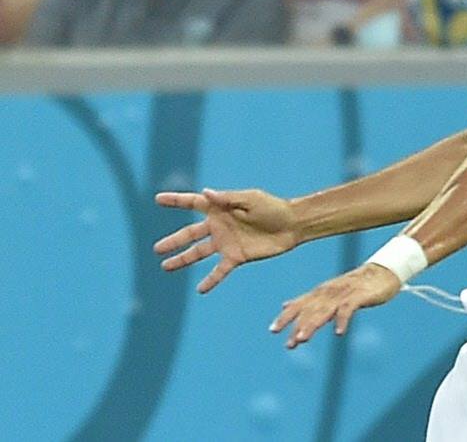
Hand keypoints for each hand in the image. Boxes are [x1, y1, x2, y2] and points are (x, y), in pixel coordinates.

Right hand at [154, 188, 298, 292]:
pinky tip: (200, 289)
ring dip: (183, 260)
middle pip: (191, 234)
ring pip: (199, 253)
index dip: (176, 201)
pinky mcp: (237, 257)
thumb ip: (228, 198)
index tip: (158, 199)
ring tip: (166, 266)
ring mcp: (226, 243)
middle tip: (157, 249)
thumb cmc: (272, 207)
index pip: (194, 203)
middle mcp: (220, 226)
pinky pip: (219, 271)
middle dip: (174, 241)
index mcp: (221, 208)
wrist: (292, 225)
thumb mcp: (250, 199)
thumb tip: (206, 193)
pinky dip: (211, 280)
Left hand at [270, 263, 400, 347]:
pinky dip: (342, 320)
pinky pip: (348, 308)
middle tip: (289, 343)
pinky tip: (339, 332)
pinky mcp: (359, 296)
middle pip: (310, 310)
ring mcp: (343, 293)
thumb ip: (308, 301)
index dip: (286, 316)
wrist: (383, 272)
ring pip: (324, 310)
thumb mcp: (329, 293)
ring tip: (303, 339)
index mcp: (320, 292)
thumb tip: (285, 305)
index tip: (273, 330)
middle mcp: (329, 292)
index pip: (299, 304)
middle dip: (298, 326)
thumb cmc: (356, 285)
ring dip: (313, 324)